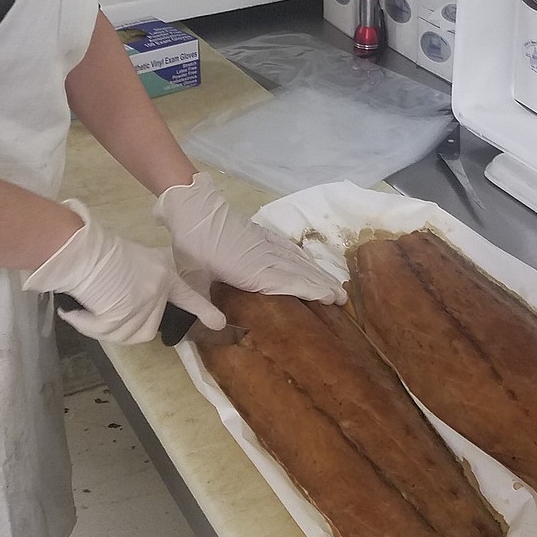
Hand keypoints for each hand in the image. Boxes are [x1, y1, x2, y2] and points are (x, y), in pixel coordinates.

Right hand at [23, 200, 224, 343]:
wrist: (85, 250)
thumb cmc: (102, 250)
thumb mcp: (135, 259)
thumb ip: (145, 279)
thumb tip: (135, 299)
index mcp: (163, 275)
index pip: (186, 295)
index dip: (202, 309)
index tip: (219, 323)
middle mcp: (157, 293)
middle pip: (147, 327)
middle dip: (126, 322)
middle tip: (106, 305)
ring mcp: (141, 307)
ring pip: (126, 335)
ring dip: (103, 326)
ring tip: (89, 305)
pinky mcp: (121, 318)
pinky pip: (103, 333)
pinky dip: (86, 324)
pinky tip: (75, 310)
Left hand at [154, 173, 345, 303]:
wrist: (193, 208)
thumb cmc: (191, 246)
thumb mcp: (193, 278)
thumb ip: (205, 304)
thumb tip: (219, 328)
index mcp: (250, 271)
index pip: (288, 284)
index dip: (311, 292)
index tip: (332, 300)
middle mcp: (264, 257)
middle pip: (299, 273)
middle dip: (322, 285)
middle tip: (344, 299)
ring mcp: (264, 244)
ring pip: (296, 260)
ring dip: (316, 272)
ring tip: (335, 284)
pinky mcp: (260, 234)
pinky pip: (287, 246)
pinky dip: (301, 255)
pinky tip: (310, 262)